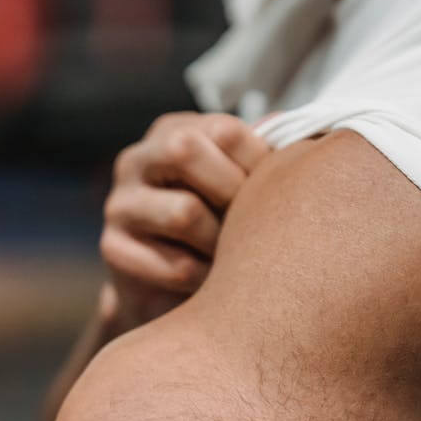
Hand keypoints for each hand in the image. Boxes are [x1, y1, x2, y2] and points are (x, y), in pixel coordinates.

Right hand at [100, 113, 269, 327]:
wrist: (169, 292)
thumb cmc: (217, 229)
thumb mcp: (240, 186)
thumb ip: (263, 157)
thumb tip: (306, 129)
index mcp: (170, 132)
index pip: (223, 128)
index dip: (258, 161)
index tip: (273, 193)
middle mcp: (135, 160)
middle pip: (185, 150)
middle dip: (230, 190)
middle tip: (247, 223)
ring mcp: (119, 205)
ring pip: (184, 212)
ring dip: (221, 241)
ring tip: (233, 257)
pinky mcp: (114, 249)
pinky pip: (174, 264)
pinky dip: (205, 278)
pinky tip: (212, 282)